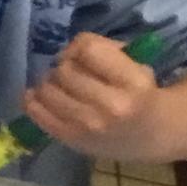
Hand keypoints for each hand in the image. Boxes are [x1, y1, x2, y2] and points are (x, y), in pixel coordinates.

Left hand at [21, 33, 166, 159]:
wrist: (154, 137)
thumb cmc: (142, 95)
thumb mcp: (139, 66)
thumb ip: (108, 51)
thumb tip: (72, 48)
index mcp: (134, 83)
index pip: (88, 49)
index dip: (80, 46)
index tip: (82, 53)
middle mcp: (111, 106)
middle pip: (64, 69)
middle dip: (64, 65)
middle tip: (71, 70)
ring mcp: (88, 125)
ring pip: (47, 88)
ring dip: (49, 82)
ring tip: (59, 84)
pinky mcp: (71, 139)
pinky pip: (36, 112)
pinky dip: (33, 100)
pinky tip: (39, 95)